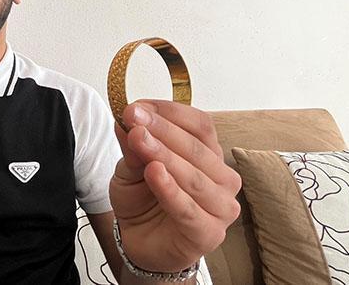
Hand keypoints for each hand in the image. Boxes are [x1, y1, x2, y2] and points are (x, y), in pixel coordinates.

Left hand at [109, 99, 241, 272]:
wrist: (141, 243)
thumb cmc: (144, 199)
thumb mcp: (131, 167)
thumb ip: (133, 146)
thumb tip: (126, 119)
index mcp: (209, 154)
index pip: (199, 124)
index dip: (168, 112)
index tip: (137, 106)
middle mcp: (222, 177)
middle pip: (195, 147)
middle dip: (161, 129)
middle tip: (134, 116)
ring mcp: (221, 206)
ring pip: (193, 176)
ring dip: (163, 154)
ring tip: (138, 138)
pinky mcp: (210, 232)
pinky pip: (188, 209)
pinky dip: (170, 189)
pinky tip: (154, 172)